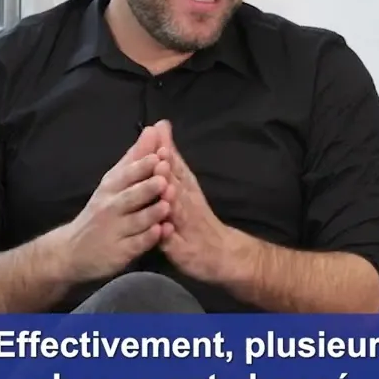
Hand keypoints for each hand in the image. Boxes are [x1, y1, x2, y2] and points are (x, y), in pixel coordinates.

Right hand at [56, 125, 172, 281]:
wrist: (73, 250)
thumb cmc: (100, 211)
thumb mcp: (114, 182)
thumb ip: (135, 157)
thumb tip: (154, 129)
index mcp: (111, 187)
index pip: (126, 174)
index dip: (142, 165)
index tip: (159, 155)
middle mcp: (110, 207)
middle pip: (130, 196)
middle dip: (146, 188)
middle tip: (164, 179)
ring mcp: (114, 231)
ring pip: (135, 221)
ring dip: (151, 213)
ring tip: (166, 205)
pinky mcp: (119, 252)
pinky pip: (135, 245)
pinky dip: (148, 239)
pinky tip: (160, 232)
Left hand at [152, 120, 233, 282]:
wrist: (222, 253)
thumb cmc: (197, 216)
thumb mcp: (185, 183)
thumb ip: (173, 157)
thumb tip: (162, 126)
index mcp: (185, 187)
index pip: (175, 164)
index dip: (166, 150)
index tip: (157, 131)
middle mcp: (187, 202)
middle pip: (178, 184)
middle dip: (169, 170)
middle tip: (161, 155)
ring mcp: (186, 225)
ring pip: (179, 211)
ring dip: (173, 200)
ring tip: (167, 190)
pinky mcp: (182, 248)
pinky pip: (175, 241)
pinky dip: (170, 235)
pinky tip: (165, 230)